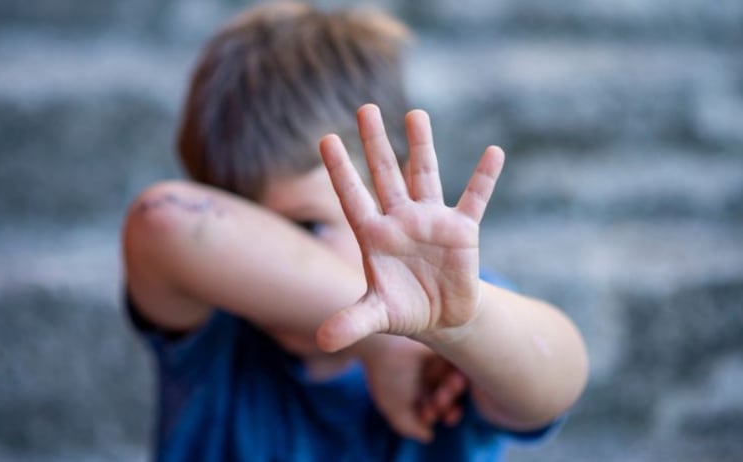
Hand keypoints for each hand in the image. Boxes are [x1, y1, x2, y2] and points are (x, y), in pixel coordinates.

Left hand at [316, 104, 504, 351]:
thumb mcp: (378, 316)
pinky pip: (475, 199)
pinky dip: (484, 178)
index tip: (325, 138)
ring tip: (415, 113)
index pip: (353, 197)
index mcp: (374, 236)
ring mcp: (431, 221)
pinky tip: (493, 153)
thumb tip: (321, 341)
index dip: (340, 170)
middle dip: (375, 143)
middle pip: (385, 175)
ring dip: (421, 146)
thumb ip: (352, 322)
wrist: (442, 316)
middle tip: (365, 108)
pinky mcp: (463, 230)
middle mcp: (400, 220)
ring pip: (425, 175)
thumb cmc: (403, 309)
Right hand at [361, 336, 466, 442]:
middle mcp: (431, 376)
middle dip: (446, 404)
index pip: (440, 407)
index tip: (429, 414)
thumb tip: (429, 436)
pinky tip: (450, 376)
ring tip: (441, 391)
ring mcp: (439, 360)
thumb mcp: (394, 407)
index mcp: (419, 390)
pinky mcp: (446, 346)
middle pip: (450, 394)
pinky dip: (458, 372)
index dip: (439, 414)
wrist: (384, 343)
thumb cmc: (387, 376)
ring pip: (456, 380)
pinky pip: (462, 363)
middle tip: (437, 401)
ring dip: (453, 390)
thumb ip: (410, 426)